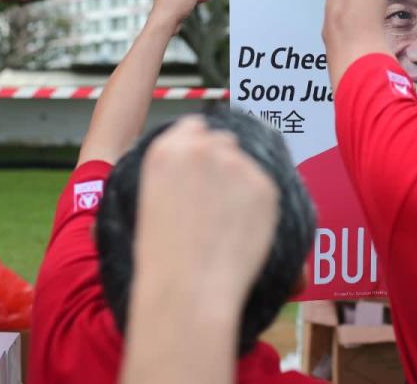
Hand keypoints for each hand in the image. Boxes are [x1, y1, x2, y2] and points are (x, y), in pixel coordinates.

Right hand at [133, 117, 278, 302]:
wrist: (188, 290)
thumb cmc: (161, 258)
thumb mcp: (150, 200)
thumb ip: (174, 172)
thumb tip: (197, 172)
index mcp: (166, 150)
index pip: (195, 127)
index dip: (201, 146)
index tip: (205, 166)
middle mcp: (203, 148)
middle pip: (224, 141)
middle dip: (224, 162)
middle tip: (219, 198)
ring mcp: (237, 165)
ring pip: (247, 165)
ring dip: (242, 184)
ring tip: (230, 223)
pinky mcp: (266, 186)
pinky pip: (265, 189)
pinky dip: (259, 206)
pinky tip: (243, 232)